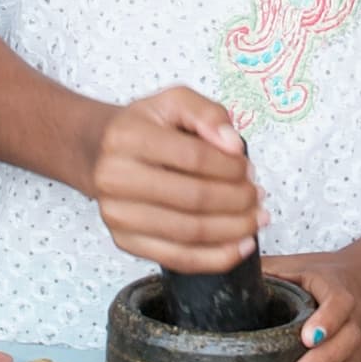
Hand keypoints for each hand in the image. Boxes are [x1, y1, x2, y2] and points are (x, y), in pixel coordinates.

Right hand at [89, 87, 262, 272]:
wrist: (103, 153)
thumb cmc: (146, 128)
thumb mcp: (174, 102)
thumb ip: (208, 113)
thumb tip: (233, 145)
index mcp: (127, 137)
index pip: (194, 157)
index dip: (231, 166)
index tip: (248, 168)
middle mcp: (115, 178)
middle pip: (193, 198)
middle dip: (238, 200)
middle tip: (257, 195)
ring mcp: (117, 214)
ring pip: (189, 232)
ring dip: (233, 230)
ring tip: (256, 219)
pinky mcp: (124, 242)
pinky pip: (178, 259)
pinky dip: (216, 258)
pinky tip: (240, 246)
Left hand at [263, 243, 360, 361]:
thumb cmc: (331, 275)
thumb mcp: (302, 265)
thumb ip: (271, 269)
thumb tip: (232, 273)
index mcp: (341, 292)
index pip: (339, 305)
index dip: (326, 321)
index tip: (309, 337)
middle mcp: (357, 319)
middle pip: (345, 341)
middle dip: (323, 360)